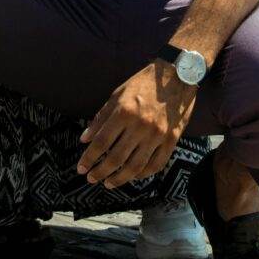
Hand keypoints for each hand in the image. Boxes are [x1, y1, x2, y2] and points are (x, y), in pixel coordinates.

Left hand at [77, 61, 196, 189]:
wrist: (177, 75)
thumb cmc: (143, 83)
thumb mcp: (118, 94)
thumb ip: (101, 118)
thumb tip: (85, 140)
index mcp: (124, 112)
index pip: (101, 142)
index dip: (89, 158)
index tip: (81, 168)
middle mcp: (140, 126)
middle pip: (116, 158)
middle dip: (100, 172)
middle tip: (91, 178)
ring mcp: (157, 135)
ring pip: (135, 167)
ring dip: (119, 179)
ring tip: (108, 183)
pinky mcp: (172, 140)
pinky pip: (156, 164)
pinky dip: (143, 174)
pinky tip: (133, 176)